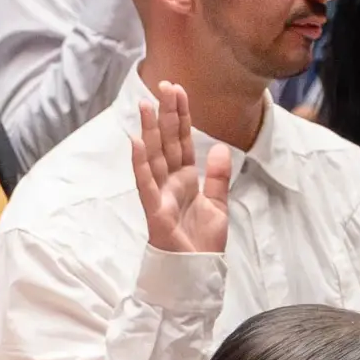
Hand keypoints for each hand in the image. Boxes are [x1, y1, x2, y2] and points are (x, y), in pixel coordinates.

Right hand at [129, 82, 230, 255]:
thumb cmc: (203, 245)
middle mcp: (171, 184)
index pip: (183, 142)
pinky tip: (136, 142)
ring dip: (150, 131)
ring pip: (155, 157)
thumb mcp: (219, 205)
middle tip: (163, 85)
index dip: (181, 116)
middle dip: (167, 114)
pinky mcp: (156, 212)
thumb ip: (219, 177)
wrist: (197, 274)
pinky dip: (141, 164)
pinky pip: (146, 184)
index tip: (178, 91)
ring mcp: (161, 196)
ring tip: (146, 105)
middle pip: (168, 143)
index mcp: (186, 181)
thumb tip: (222, 148)